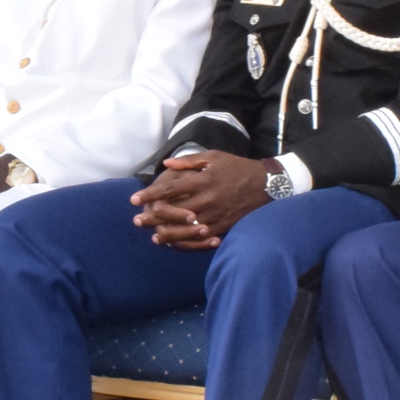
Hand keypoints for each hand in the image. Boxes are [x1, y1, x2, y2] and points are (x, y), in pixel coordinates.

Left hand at [130, 151, 272, 249]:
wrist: (266, 185)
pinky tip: (175, 243)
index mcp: (202, 180)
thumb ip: (188, 161)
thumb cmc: (237, 167)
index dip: (149, 194)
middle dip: (152, 216)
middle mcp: (206, 198)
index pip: (169, 188)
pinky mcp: (223, 226)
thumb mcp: (214, 157)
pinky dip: (186, 241)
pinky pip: (201, 238)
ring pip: (184, 228)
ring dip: (166, 232)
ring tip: (152, 236)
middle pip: (172, 211)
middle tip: (136, 220)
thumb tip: (165, 165)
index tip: (134, 199)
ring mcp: (215, 215)